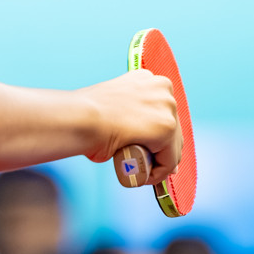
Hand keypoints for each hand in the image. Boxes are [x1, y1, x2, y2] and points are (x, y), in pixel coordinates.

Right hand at [78, 70, 180, 185]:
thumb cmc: (86, 115)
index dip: (156, 135)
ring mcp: (167, 105)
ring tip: (138, 170)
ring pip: (172, 145)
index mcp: (147, 78)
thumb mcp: (114, 106)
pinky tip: (143, 176)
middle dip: (160, 149)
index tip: (146, 149)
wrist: (80, 119)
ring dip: (158, 161)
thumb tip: (143, 138)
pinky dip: (158, 173)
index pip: (163, 112)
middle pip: (173, 128)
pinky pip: (169, 160)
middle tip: (143, 164)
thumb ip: (131, 114)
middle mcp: (161, 87)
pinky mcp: (167, 127)